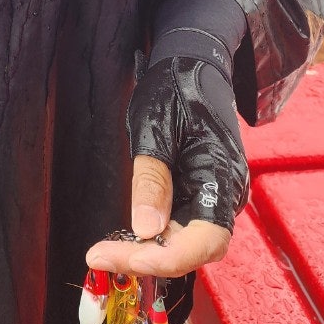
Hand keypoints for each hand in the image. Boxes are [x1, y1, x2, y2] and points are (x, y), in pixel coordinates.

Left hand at [85, 55, 247, 277]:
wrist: (193, 63)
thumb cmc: (175, 88)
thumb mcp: (154, 129)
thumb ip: (152, 180)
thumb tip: (145, 231)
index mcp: (221, 177)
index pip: (205, 241)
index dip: (167, 258)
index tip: (127, 259)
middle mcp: (225, 194)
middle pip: (194, 249)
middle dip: (149, 261)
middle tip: (99, 256)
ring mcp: (213, 194)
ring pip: (186, 242)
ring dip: (149, 253)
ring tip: (105, 251)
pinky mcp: (200, 192)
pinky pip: (181, 226)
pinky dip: (154, 237)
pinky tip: (125, 237)